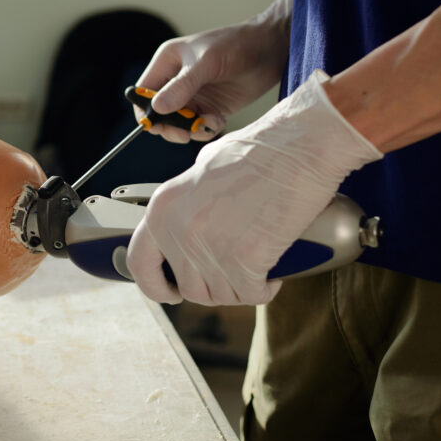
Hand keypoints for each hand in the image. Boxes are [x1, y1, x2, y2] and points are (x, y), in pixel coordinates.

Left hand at [126, 71, 382, 304]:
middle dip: (212, 286)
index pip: (139, 262)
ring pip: (219, 295)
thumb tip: (189, 218)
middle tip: (233, 273)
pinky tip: (273, 272)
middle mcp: (179, 229)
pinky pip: (251, 295)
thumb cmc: (261, 149)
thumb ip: (188, 199)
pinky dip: (265, 289)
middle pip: (188, 287)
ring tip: (256, 266)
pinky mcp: (244, 260)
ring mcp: (210, 247)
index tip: (169, 292)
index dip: (154, 285)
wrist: (301, 145)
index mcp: (163, 206)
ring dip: (239, 287)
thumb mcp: (205, 167)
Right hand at [135, 0, 291, 142]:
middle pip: (159, 113)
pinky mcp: (211, 107)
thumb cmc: (236, 45)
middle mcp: (176, 80)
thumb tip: (156, 109)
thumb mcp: (206, 63)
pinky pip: (199, 126)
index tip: (157, 126)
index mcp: (167, 63)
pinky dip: (206, 129)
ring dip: (191, 129)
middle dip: (170, 126)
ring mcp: (194, 95)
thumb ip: (182, 87)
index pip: (143, 92)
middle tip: (184, 134)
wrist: (272, 49)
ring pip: (179, 124)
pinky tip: (219, 120)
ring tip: (209, 122)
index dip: (145, 111)